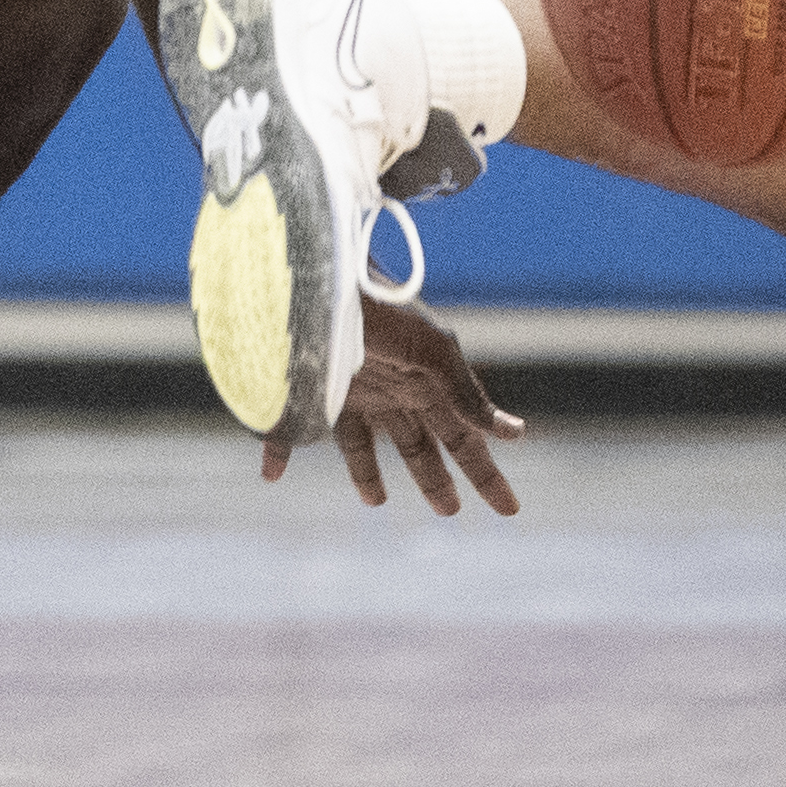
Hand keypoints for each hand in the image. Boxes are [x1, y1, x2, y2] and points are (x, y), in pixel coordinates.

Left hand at [267, 290, 525, 516]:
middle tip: (450, 512)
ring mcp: (347, 392)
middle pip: (418, 446)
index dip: (485, 473)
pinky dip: (280, 451)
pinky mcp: (304, 391)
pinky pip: (289, 430)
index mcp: (425, 386)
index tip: (509, 508)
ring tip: (374, 501)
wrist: (326, 274)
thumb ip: (465, 393)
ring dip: (367, 473)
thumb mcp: (433, 351)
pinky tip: (270, 474)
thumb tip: (515, 434)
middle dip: (435, 479)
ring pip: (361, 444)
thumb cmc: (385, 308)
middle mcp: (389, 392)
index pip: (462, 439)